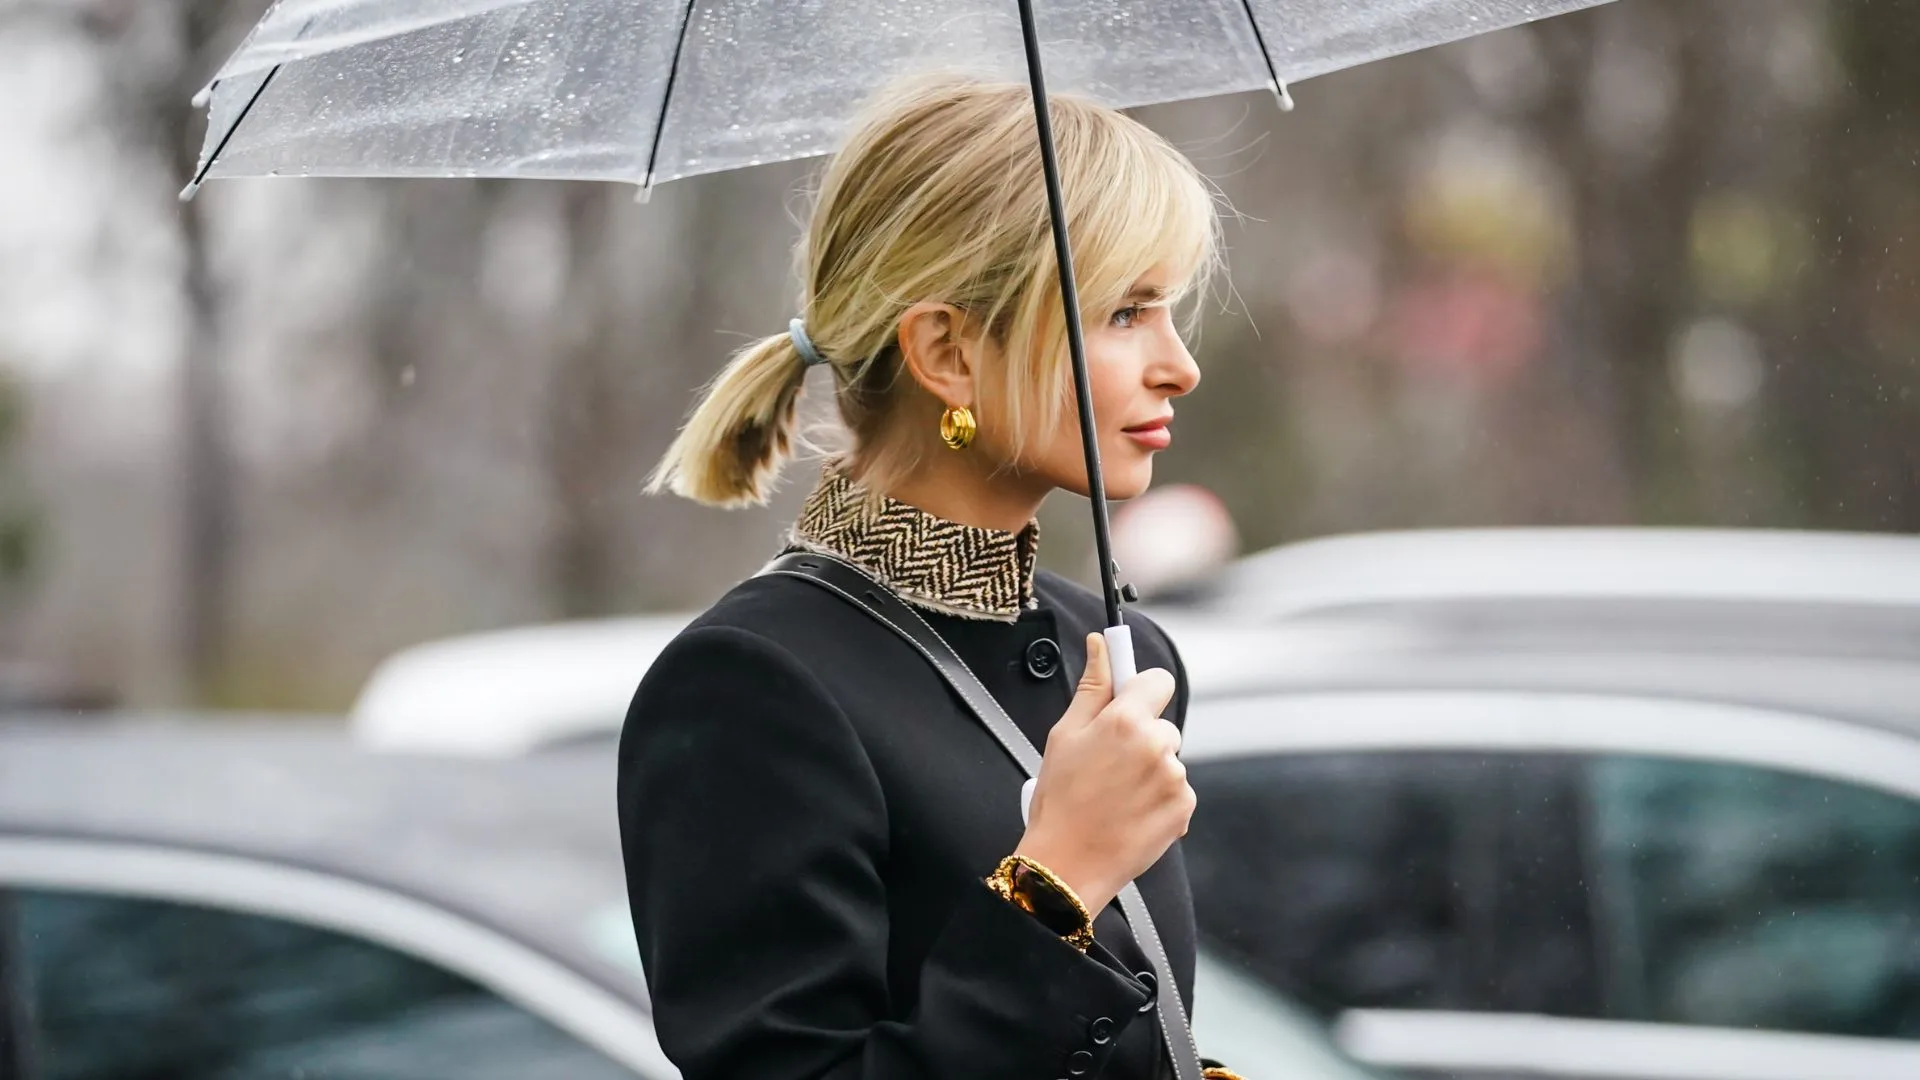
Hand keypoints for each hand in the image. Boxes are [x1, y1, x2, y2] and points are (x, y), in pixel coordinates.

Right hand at [1014, 632, 1193, 914]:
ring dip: (1149, 770)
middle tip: (1108, 764)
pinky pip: (1176, 790)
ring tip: (1116, 795)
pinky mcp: (1184, 807)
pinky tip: (1130, 812)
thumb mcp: (1065, 735)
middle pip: (1162, 724)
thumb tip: (1101, 646)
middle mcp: (1157, 745)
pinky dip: (1158, 799)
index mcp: (1126, 721)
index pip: (1157, 680)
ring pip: (1168, 759)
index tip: (1128, 705)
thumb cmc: (1059, 801)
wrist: (1067, 865)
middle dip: (1141, 737)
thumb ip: (1092, 686)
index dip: (1141, 691)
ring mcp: (1174, 778)